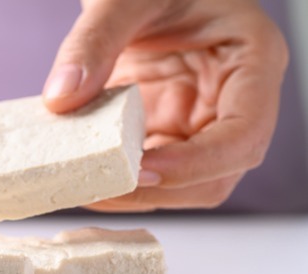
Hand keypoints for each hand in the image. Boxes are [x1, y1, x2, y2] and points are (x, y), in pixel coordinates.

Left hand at [43, 0, 287, 211]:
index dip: (197, 164)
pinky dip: (115, 181)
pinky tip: (78, 174)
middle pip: (214, 176)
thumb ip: (93, 40)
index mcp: (251, 62)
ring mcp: (198, 123)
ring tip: (78, 186)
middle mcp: (232, 103)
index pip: (243, 135)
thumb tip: (61, 99)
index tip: (143, 170)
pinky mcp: (166, 132)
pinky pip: (147, 172)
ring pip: (179, 185)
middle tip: (96, 188)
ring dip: (130, 194)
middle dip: (156, 190)